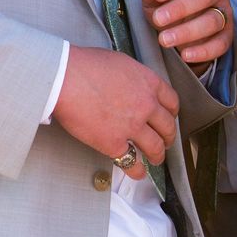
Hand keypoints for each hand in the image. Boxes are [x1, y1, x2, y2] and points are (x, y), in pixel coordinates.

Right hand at [52, 45, 178, 179]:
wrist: (65, 77)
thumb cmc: (84, 66)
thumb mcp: (119, 62)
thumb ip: (131, 77)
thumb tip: (128, 85)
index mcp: (148, 82)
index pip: (171, 101)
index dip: (171, 113)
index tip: (169, 117)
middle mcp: (146, 105)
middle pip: (167, 126)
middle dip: (168, 136)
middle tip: (166, 140)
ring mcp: (132, 126)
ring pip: (155, 147)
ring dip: (158, 155)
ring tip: (155, 159)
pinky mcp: (114, 143)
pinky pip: (132, 162)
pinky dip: (137, 170)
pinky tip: (138, 173)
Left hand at [141, 0, 232, 72]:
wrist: (183, 25)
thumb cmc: (170, 3)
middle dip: (181, 7)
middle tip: (158, 19)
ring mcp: (225, 11)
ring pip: (213, 20)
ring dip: (187, 31)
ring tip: (165, 39)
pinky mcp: (228, 34)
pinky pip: (220, 43)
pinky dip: (203, 51)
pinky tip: (185, 55)